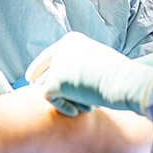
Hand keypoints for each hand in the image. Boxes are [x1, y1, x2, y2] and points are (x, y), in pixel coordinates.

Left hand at [26, 32, 152, 116]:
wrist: (122, 81)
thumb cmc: (118, 75)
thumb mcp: (98, 61)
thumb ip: (80, 65)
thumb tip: (67, 80)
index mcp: (72, 40)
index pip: (51, 53)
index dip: (39, 66)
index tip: (30, 77)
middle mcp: (61, 48)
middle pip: (44, 68)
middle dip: (39, 80)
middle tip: (33, 91)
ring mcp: (57, 65)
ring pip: (47, 85)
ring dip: (63, 97)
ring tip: (81, 104)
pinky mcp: (54, 82)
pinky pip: (50, 98)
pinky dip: (62, 107)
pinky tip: (76, 111)